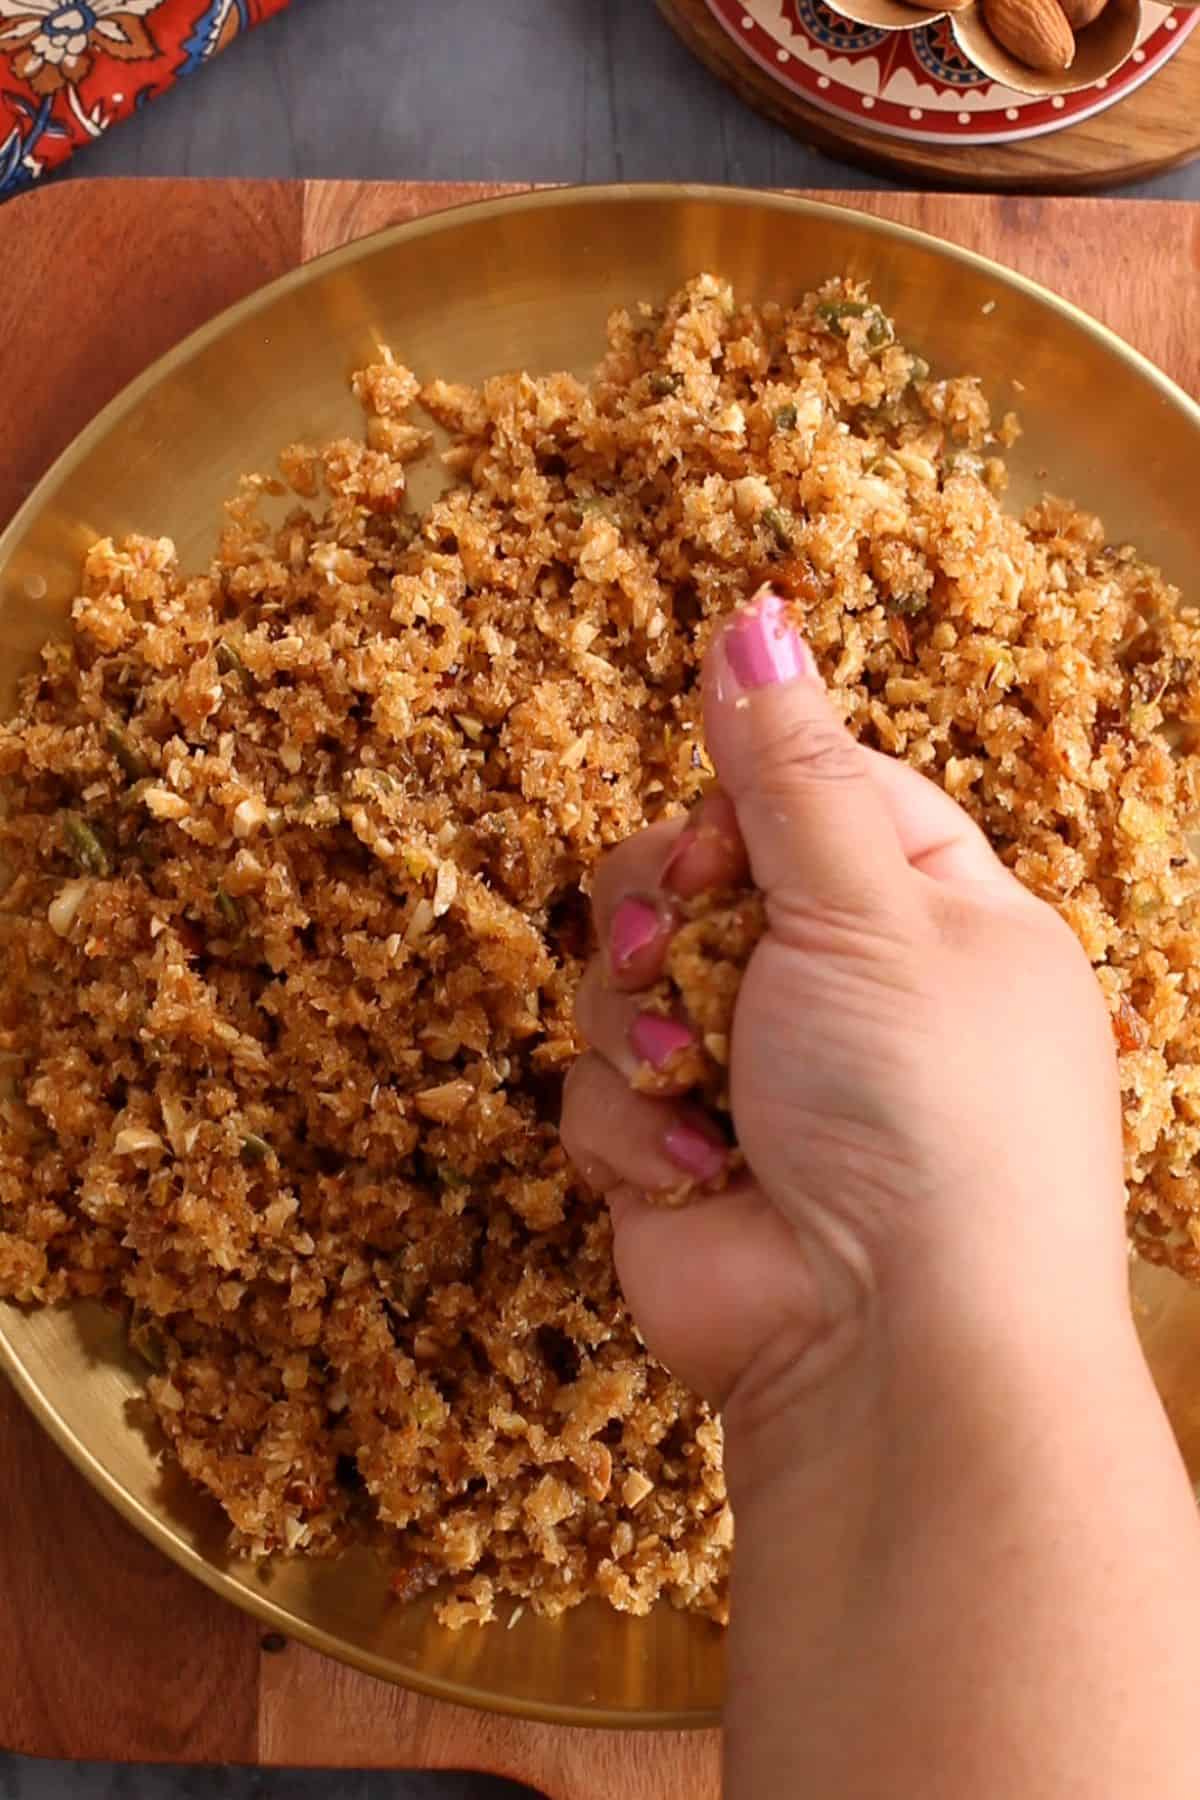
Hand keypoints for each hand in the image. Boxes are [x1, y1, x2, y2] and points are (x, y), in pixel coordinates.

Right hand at [561, 589, 1127, 1442]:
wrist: (887, 1345)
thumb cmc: (924, 1112)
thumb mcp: (865, 907)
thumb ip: (789, 768)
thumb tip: (755, 613)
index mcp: (932, 913)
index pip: (819, 792)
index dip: (748, 796)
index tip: (719, 828)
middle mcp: (842, 989)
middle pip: (696, 870)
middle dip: (664, 902)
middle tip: (674, 932)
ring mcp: (756, 1075)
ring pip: (626, 975)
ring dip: (643, 1022)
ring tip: (698, 1078)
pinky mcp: (679, 1154)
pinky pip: (604, 1087)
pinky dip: (638, 1127)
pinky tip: (701, 1173)